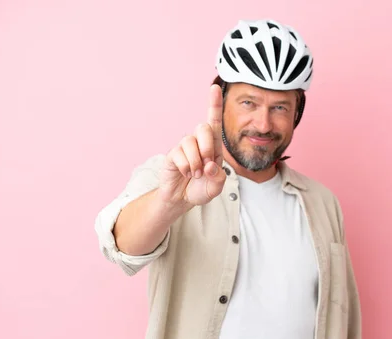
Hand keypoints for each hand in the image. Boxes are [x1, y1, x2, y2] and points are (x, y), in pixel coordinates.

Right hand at [158, 84, 226, 206]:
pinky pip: (179, 155)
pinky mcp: (173, 154)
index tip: (215, 87)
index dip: (214, 104)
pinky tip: (186, 174)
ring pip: (190, 142)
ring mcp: (184, 147)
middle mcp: (199, 143)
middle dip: (207, 147)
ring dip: (195, 162)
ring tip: (196, 174)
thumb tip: (209, 164)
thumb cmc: (201, 189)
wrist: (182, 199)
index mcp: (213, 146)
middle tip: (207, 166)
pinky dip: (185, 168)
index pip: (214, 122)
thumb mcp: (216, 187)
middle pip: (203, 127)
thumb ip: (218, 177)